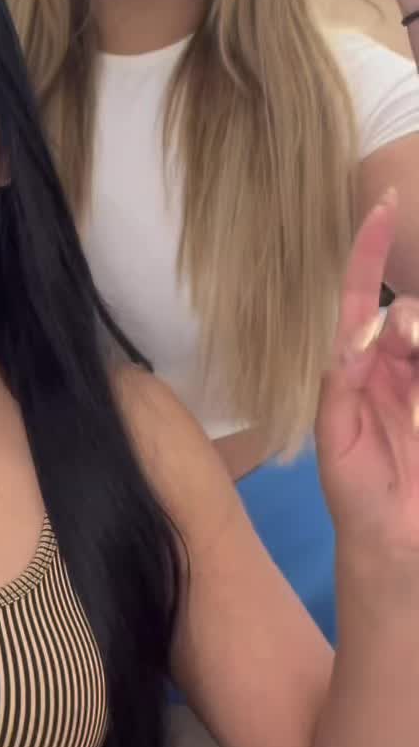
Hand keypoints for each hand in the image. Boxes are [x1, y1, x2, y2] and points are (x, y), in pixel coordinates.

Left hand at [315, 189, 418, 566]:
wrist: (393, 544)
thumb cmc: (356, 493)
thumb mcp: (335, 435)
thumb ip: (343, 381)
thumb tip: (357, 333)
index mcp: (359, 365)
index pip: (362, 295)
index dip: (371, 248)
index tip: (384, 203)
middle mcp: (396, 364)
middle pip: (409, 311)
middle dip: (409, 320)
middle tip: (406, 350)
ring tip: (413, 392)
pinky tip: (415, 409)